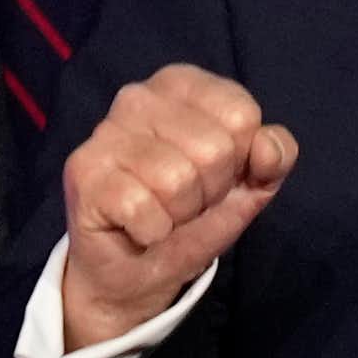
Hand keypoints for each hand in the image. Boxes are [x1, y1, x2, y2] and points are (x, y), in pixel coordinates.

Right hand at [60, 66, 296, 350]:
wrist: (134, 272)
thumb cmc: (189, 217)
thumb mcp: (248, 186)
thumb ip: (275, 157)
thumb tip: (267, 146)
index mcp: (181, 85)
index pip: (241, 115)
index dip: (239, 161)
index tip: (214, 177)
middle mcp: (138, 97)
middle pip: (214, 148)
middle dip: (209, 192)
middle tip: (184, 203)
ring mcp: (105, 132)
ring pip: (177, 180)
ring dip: (179, 215)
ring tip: (161, 214)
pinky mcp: (83, 171)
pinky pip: (143, 208)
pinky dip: (152, 232)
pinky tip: (137, 227)